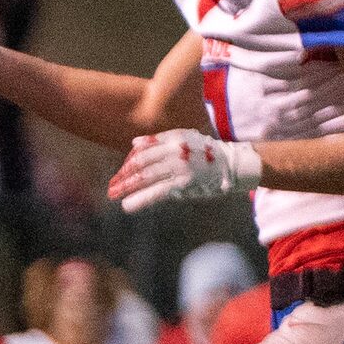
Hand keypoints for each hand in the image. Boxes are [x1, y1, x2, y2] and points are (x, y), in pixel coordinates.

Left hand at [107, 130, 261, 212]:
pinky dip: (141, 199)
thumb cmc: (206, 153)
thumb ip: (159, 141)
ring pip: (146, 177)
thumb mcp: (184, 139)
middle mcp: (174, 150)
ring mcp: (179, 166)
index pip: (143, 150)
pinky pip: (157, 191)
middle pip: (141, 163)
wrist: (231, 163)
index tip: (120, 174)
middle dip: (124, 176)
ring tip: (114, 196)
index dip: (128, 163)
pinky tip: (128, 206)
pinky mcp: (184, 182)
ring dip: (127, 188)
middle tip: (111, 187)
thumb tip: (133, 144)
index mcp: (172, 138)